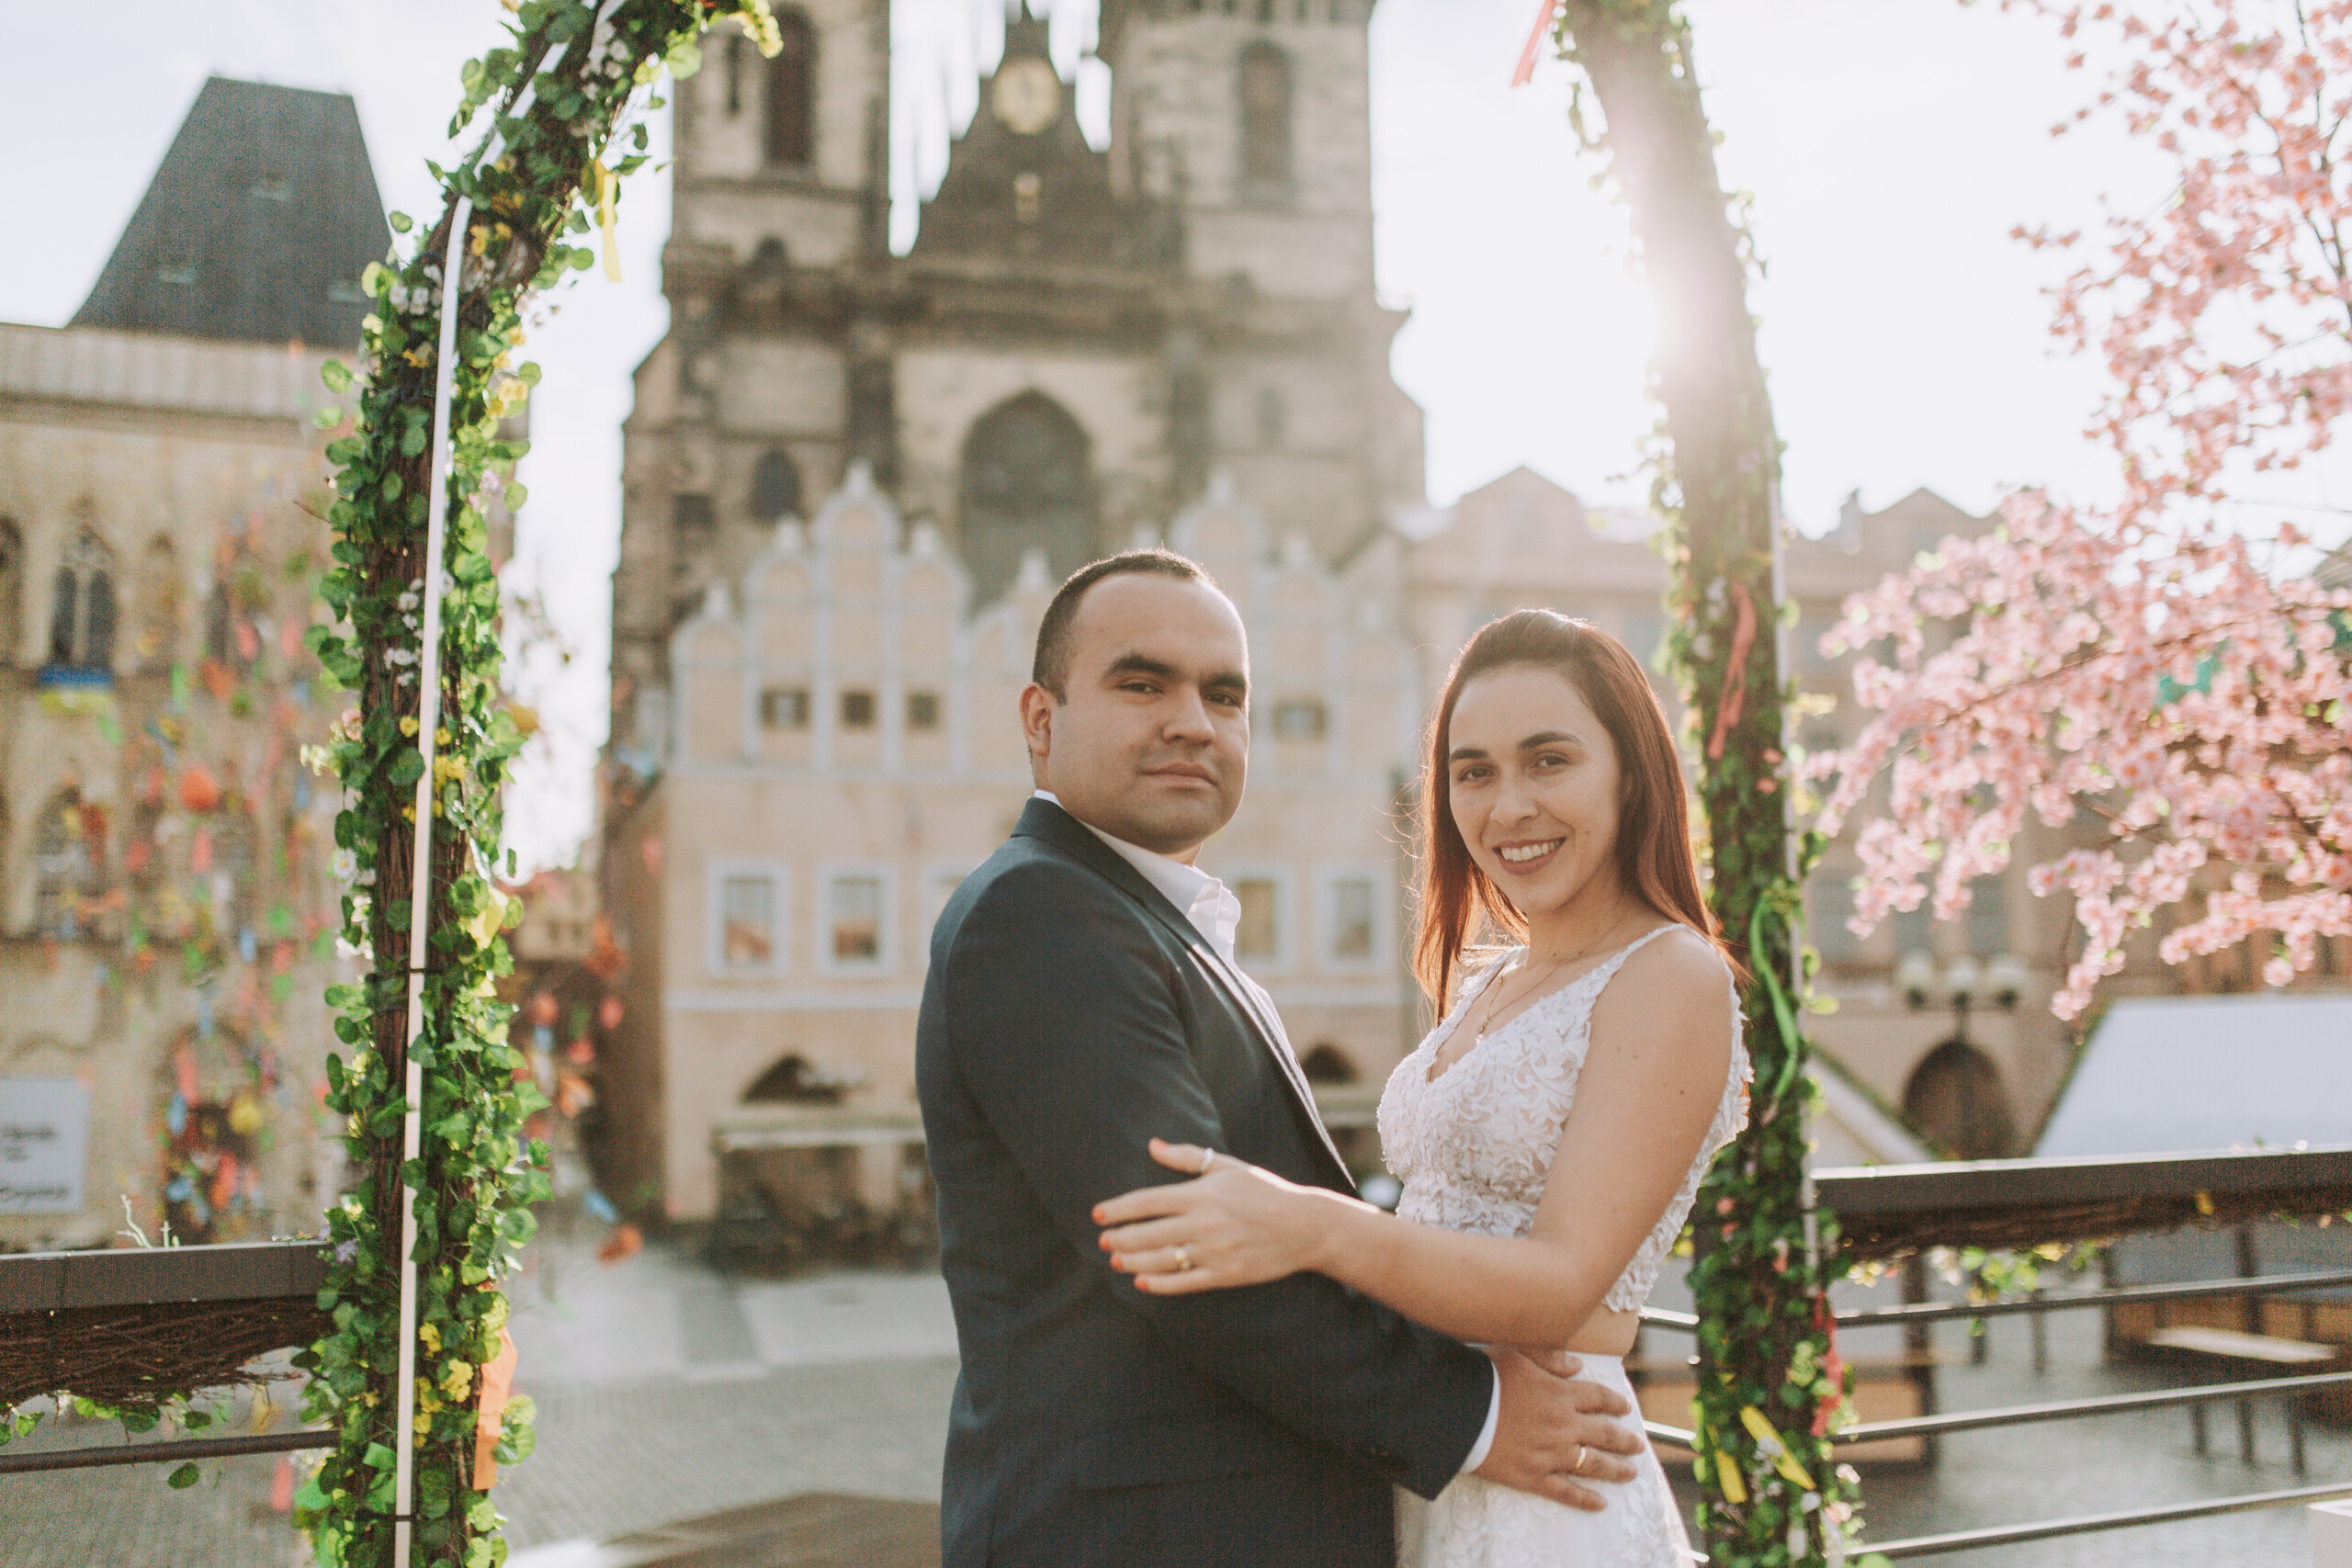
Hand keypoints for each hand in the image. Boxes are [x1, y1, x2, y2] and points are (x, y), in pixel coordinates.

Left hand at [1092, 1138, 1338, 1292]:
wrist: (1304, 1226)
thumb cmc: (1265, 1190)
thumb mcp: (1229, 1166)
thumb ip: (1188, 1157)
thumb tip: (1152, 1144)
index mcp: (1202, 1194)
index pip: (1147, 1201)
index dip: (1118, 1209)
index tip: (1097, 1215)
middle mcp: (1203, 1223)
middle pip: (1148, 1233)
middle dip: (1120, 1238)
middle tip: (1103, 1242)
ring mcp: (1214, 1251)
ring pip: (1161, 1259)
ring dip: (1133, 1261)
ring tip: (1116, 1261)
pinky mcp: (1225, 1274)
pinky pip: (1184, 1282)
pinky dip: (1160, 1284)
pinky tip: (1142, 1282)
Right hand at [1474, 1347, 1642, 1510]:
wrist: (1458, 1411)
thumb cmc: (1484, 1378)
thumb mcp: (1517, 1355)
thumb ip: (1550, 1359)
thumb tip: (1578, 1365)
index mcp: (1560, 1394)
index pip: (1598, 1398)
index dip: (1615, 1403)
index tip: (1626, 1408)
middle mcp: (1563, 1425)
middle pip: (1605, 1434)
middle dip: (1625, 1440)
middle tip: (1638, 1446)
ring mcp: (1551, 1454)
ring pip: (1594, 1465)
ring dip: (1616, 1469)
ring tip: (1630, 1473)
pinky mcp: (1534, 1476)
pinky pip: (1566, 1491)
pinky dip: (1585, 1499)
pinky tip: (1600, 1504)